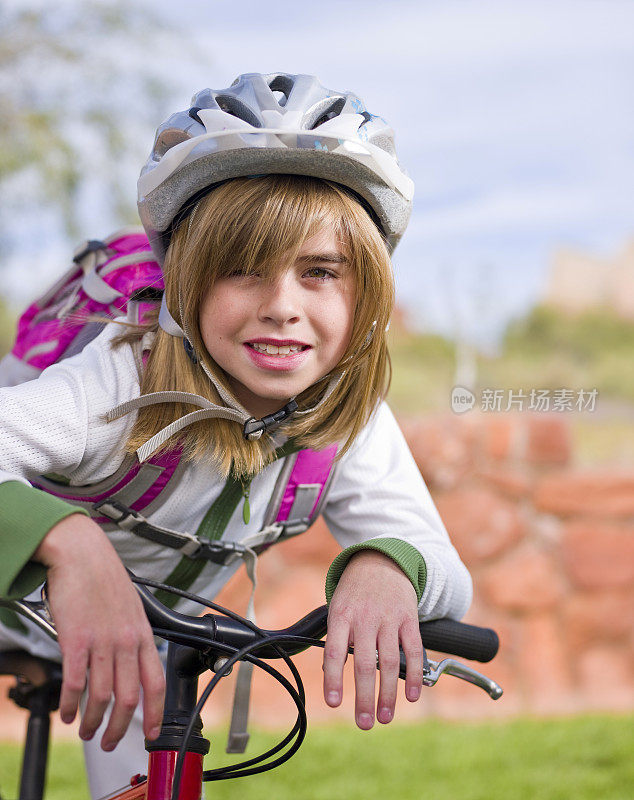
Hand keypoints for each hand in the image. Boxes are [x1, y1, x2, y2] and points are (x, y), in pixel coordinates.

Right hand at [34, 514, 164, 750]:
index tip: (153, 732)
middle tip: (109, 743)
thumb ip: (133, 637)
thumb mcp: (131, 607)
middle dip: (119, 729)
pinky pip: (74, 683)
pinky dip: (69, 704)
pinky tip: (66, 712)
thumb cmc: (103, 577)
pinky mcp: (75, 639)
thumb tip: (132, 664)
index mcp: (142, 634)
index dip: (156, 713)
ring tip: (85, 730)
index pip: (156, 683)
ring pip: (101, 697)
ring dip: (92, 721)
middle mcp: (125, 641)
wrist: (81, 553)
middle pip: (128, 699)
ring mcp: (101, 641)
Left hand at [323, 550, 423, 728]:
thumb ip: (336, 638)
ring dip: (388, 693)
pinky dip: (415, 675)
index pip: (336, 651)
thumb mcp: (337, 607)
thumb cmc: (355, 591)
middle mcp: (365, 617)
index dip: (333, 678)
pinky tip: (411, 695)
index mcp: (342, 615)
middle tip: (364, 723)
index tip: (333, 703)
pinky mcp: (409, 619)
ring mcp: (389, 618)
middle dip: (364, 697)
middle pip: (365, 663)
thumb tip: (330, 672)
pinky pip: (414, 650)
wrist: (381, 561)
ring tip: (385, 716)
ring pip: (390, 661)